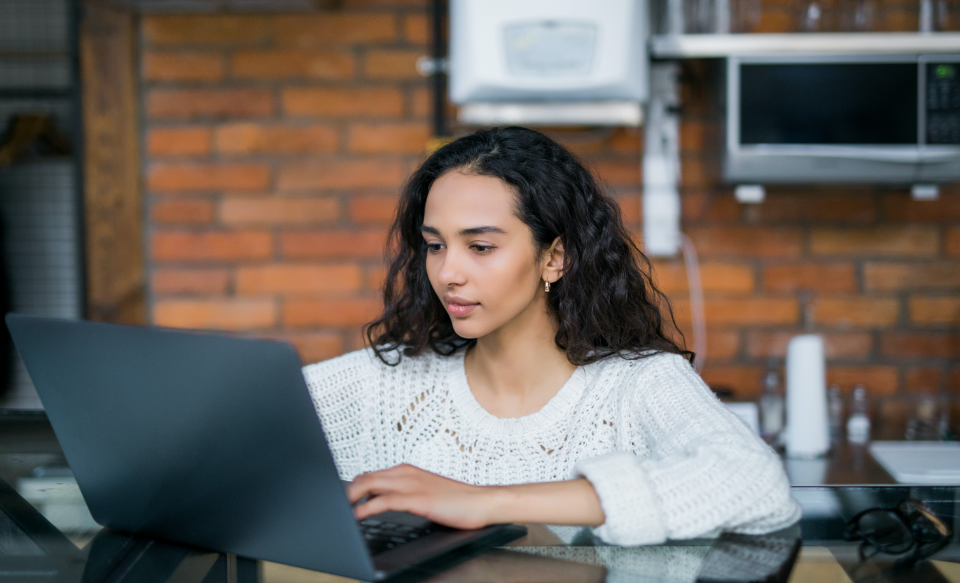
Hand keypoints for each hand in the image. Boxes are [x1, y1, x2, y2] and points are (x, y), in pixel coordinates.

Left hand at [347, 464, 494, 529]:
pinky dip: (366, 508)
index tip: (342, 501)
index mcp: (407, 471)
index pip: (370, 474)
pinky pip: (384, 501)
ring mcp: (412, 484)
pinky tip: (357, 516)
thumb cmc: (457, 501)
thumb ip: (405, 495)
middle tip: (335, 508)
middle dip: (346, 492)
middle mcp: (407, 473)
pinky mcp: (418, 499)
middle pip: (365, 477)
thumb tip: (383, 503)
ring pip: (369, 484)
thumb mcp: (425, 494)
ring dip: (351, 498)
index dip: (353, 487)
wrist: (482, 503)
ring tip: (340, 511)